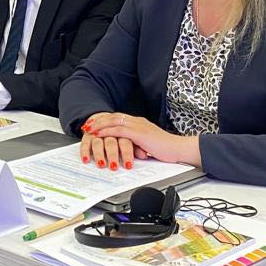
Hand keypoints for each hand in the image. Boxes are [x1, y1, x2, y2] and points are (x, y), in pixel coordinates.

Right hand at [79, 131, 146, 170]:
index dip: (126, 153)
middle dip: (112, 155)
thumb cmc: (122, 134)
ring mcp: (97, 133)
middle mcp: (109, 131)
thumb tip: (143, 155)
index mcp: (123, 129)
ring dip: (99, 154)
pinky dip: (85, 151)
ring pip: (97, 142)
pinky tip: (86, 159)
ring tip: (101, 164)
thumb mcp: (133, 140)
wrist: (107, 122)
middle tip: (114, 166)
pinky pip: (85, 143)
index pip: (125, 141)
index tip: (128, 165)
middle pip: (111, 142)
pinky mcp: (88, 136)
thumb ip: (137, 147)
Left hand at [81, 112, 200, 168]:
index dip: (105, 119)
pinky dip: (107, 132)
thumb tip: (128, 148)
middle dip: (99, 120)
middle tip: (87, 124)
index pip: (118, 117)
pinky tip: (99, 135)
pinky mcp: (139, 133)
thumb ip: (137, 142)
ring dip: (99, 125)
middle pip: (113, 116)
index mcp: (139, 123)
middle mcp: (137, 121)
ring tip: (89, 129)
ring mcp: (138, 126)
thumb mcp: (147, 144)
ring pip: (113, 121)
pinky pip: (119, 130)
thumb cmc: (166, 149)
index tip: (95, 123)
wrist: (178, 149)